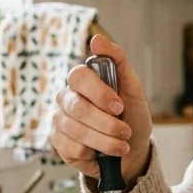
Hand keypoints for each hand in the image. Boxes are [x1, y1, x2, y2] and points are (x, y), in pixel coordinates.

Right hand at [52, 34, 152, 185]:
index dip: (99, 92)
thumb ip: (118, 61)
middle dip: (107, 123)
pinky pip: (72, 148)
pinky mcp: (59, 144)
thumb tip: (97, 39)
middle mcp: (67, 98)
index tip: (119, 106)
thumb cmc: (131, 116)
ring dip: (105, 141)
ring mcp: (60, 121)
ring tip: (121, 146)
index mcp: (83, 82)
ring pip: (76, 130)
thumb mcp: (133, 88)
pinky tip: (102, 153)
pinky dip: (93, 153)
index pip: (78, 76)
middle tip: (125, 131)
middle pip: (78, 107)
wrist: (132, 150)